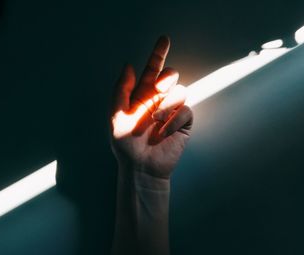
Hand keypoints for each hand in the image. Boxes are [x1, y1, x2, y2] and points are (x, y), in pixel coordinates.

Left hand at [110, 36, 192, 178]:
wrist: (141, 167)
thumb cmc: (125, 144)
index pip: (152, 70)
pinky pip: (187, 111)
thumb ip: (121, 89)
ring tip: (156, 120)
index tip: (164, 39)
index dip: (158, 54)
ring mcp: (172, 111)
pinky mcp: (183, 123)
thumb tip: (129, 65)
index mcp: (142, 95)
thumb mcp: (116, 115)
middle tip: (159, 86)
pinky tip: (165, 132)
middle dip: (167, 76)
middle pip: (170, 76)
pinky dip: (175, 120)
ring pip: (180, 91)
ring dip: (167, 104)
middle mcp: (158, 100)